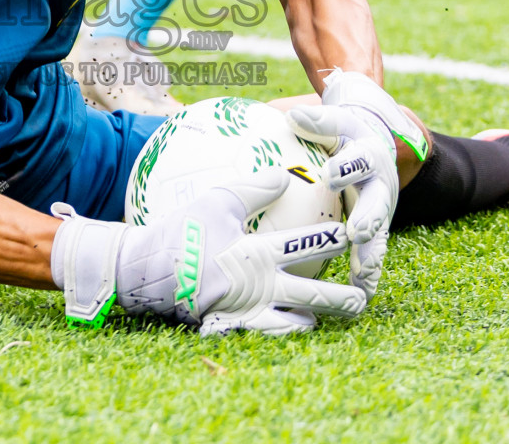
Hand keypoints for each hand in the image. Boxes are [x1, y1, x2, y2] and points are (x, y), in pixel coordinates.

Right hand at [51, 167, 364, 335]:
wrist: (144, 271)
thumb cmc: (180, 231)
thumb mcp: (218, 200)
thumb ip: (254, 188)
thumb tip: (284, 174)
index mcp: (258, 254)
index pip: (309, 243)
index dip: (338, 238)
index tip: (357, 231)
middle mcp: (260, 287)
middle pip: (315, 294)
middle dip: (345, 296)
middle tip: (365, 293)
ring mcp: (249, 311)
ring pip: (297, 319)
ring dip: (322, 317)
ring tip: (341, 316)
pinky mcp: (234, 325)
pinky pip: (269, 333)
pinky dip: (288, 329)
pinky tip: (300, 325)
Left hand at [288, 70, 428, 296]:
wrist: (373, 141)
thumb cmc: (341, 132)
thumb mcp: (332, 121)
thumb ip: (315, 120)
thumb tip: (292, 114)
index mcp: (368, 154)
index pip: (358, 157)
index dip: (346, 166)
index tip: (330, 174)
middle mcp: (379, 183)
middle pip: (377, 201)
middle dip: (368, 217)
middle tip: (355, 232)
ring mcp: (381, 208)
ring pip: (378, 234)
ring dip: (371, 254)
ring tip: (361, 276)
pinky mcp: (376, 228)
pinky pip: (372, 252)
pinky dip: (368, 271)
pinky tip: (360, 292)